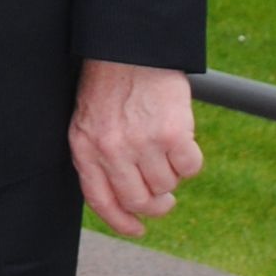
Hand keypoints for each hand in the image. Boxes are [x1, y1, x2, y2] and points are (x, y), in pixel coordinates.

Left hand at [69, 60, 201, 240]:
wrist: (130, 46)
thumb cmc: (111, 83)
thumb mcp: (89, 121)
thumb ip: (99, 157)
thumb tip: (124, 201)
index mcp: (85, 148)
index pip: (101, 202)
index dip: (121, 223)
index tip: (137, 229)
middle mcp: (111, 151)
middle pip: (139, 201)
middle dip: (156, 206)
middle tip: (165, 199)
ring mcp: (142, 143)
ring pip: (166, 186)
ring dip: (172, 176)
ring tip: (168, 152)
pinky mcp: (172, 133)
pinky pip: (190, 168)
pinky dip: (190, 161)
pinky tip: (183, 143)